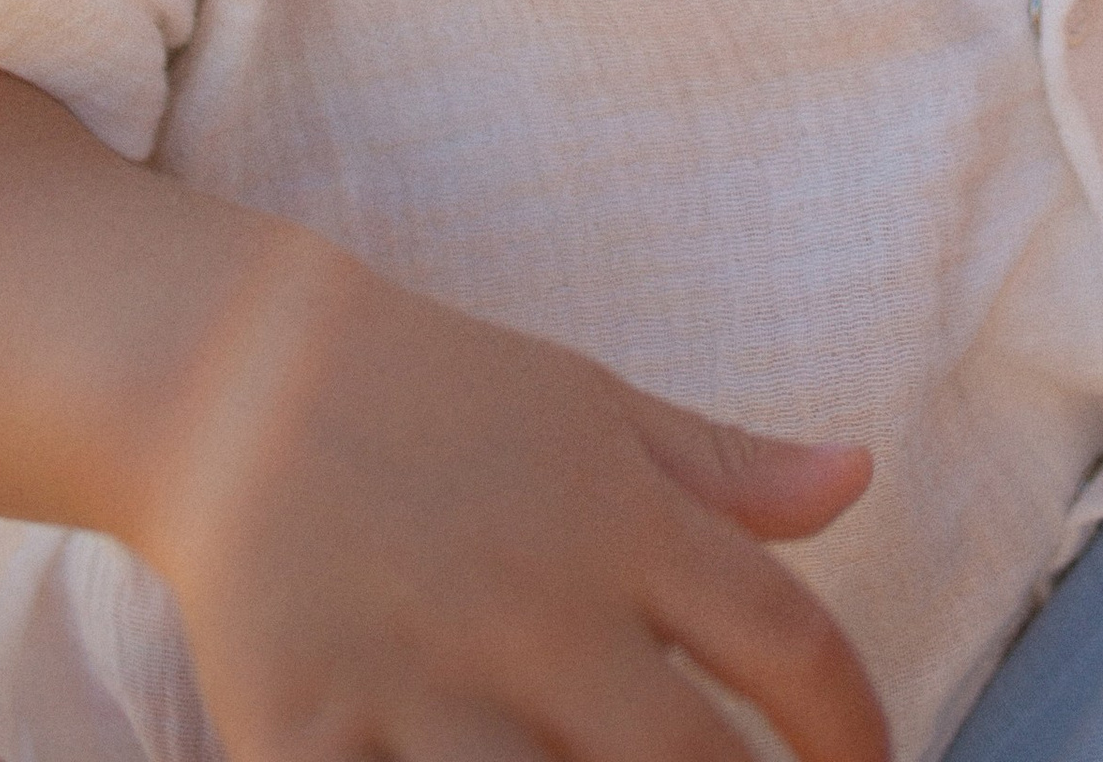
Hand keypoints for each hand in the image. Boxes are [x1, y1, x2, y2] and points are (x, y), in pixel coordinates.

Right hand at [144, 236, 886, 761]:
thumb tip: (859, 476)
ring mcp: (422, 682)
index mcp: (620, 522)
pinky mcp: (309, 736)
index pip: (790, 642)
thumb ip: (728, 468)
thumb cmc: (443, 396)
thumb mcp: (596, 408)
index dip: (854, 728)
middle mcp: (536, 608)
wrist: (243, 378)